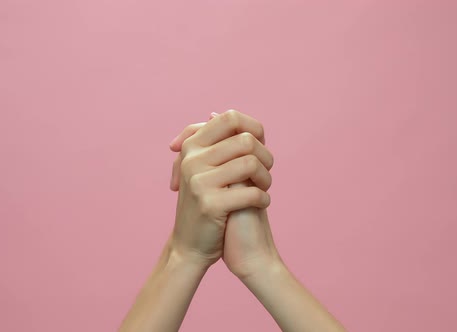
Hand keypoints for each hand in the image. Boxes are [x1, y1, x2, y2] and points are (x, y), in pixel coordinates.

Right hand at [169, 110, 273, 269]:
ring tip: (264, 188)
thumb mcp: (201, 168)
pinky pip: (252, 193)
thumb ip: (211, 142)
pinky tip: (261, 204)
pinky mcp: (209, 204)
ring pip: (250, 164)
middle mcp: (191, 159)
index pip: (230, 118)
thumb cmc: (204, 202)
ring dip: (266, 178)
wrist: (190, 245)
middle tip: (265, 173)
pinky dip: (263, 199)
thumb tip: (216, 113)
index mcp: (191, 146)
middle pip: (245, 140)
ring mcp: (198, 181)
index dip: (254, 128)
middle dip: (265, 157)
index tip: (261, 146)